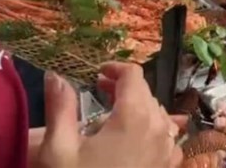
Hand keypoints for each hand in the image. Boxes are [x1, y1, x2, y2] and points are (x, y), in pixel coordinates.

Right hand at [37, 64, 183, 167]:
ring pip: (157, 114)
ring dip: (137, 107)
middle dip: (124, 88)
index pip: (133, 75)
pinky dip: (150, 129)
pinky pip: (165, 137)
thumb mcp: (60, 148)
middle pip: (146, 93)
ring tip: (112, 115)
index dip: (115, 68)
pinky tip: (131, 139)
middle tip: (99, 91)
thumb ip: (60, 106)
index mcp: (135, 116)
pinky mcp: (169, 167)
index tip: (97, 74)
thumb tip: (56, 75)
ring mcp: (168, 150)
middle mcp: (159, 128)